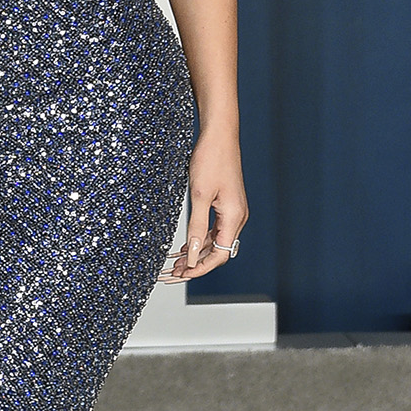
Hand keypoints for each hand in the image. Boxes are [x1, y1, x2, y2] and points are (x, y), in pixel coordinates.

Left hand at [158, 128, 247, 282]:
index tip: (181, 275)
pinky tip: (186, 244)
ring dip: (197, 252)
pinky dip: (200, 238)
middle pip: (218, 251)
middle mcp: (237, 217)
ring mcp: (232, 210)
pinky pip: (214, 227)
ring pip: (215, 240)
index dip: (200, 268)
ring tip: (176, 262)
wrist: (219, 134)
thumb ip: (197, 227)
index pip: (220, 255)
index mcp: (234, 217)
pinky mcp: (226, 203)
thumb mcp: (199, 195)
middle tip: (173, 272)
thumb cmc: (211, 159)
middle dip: (196, 263)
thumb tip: (194, 255)